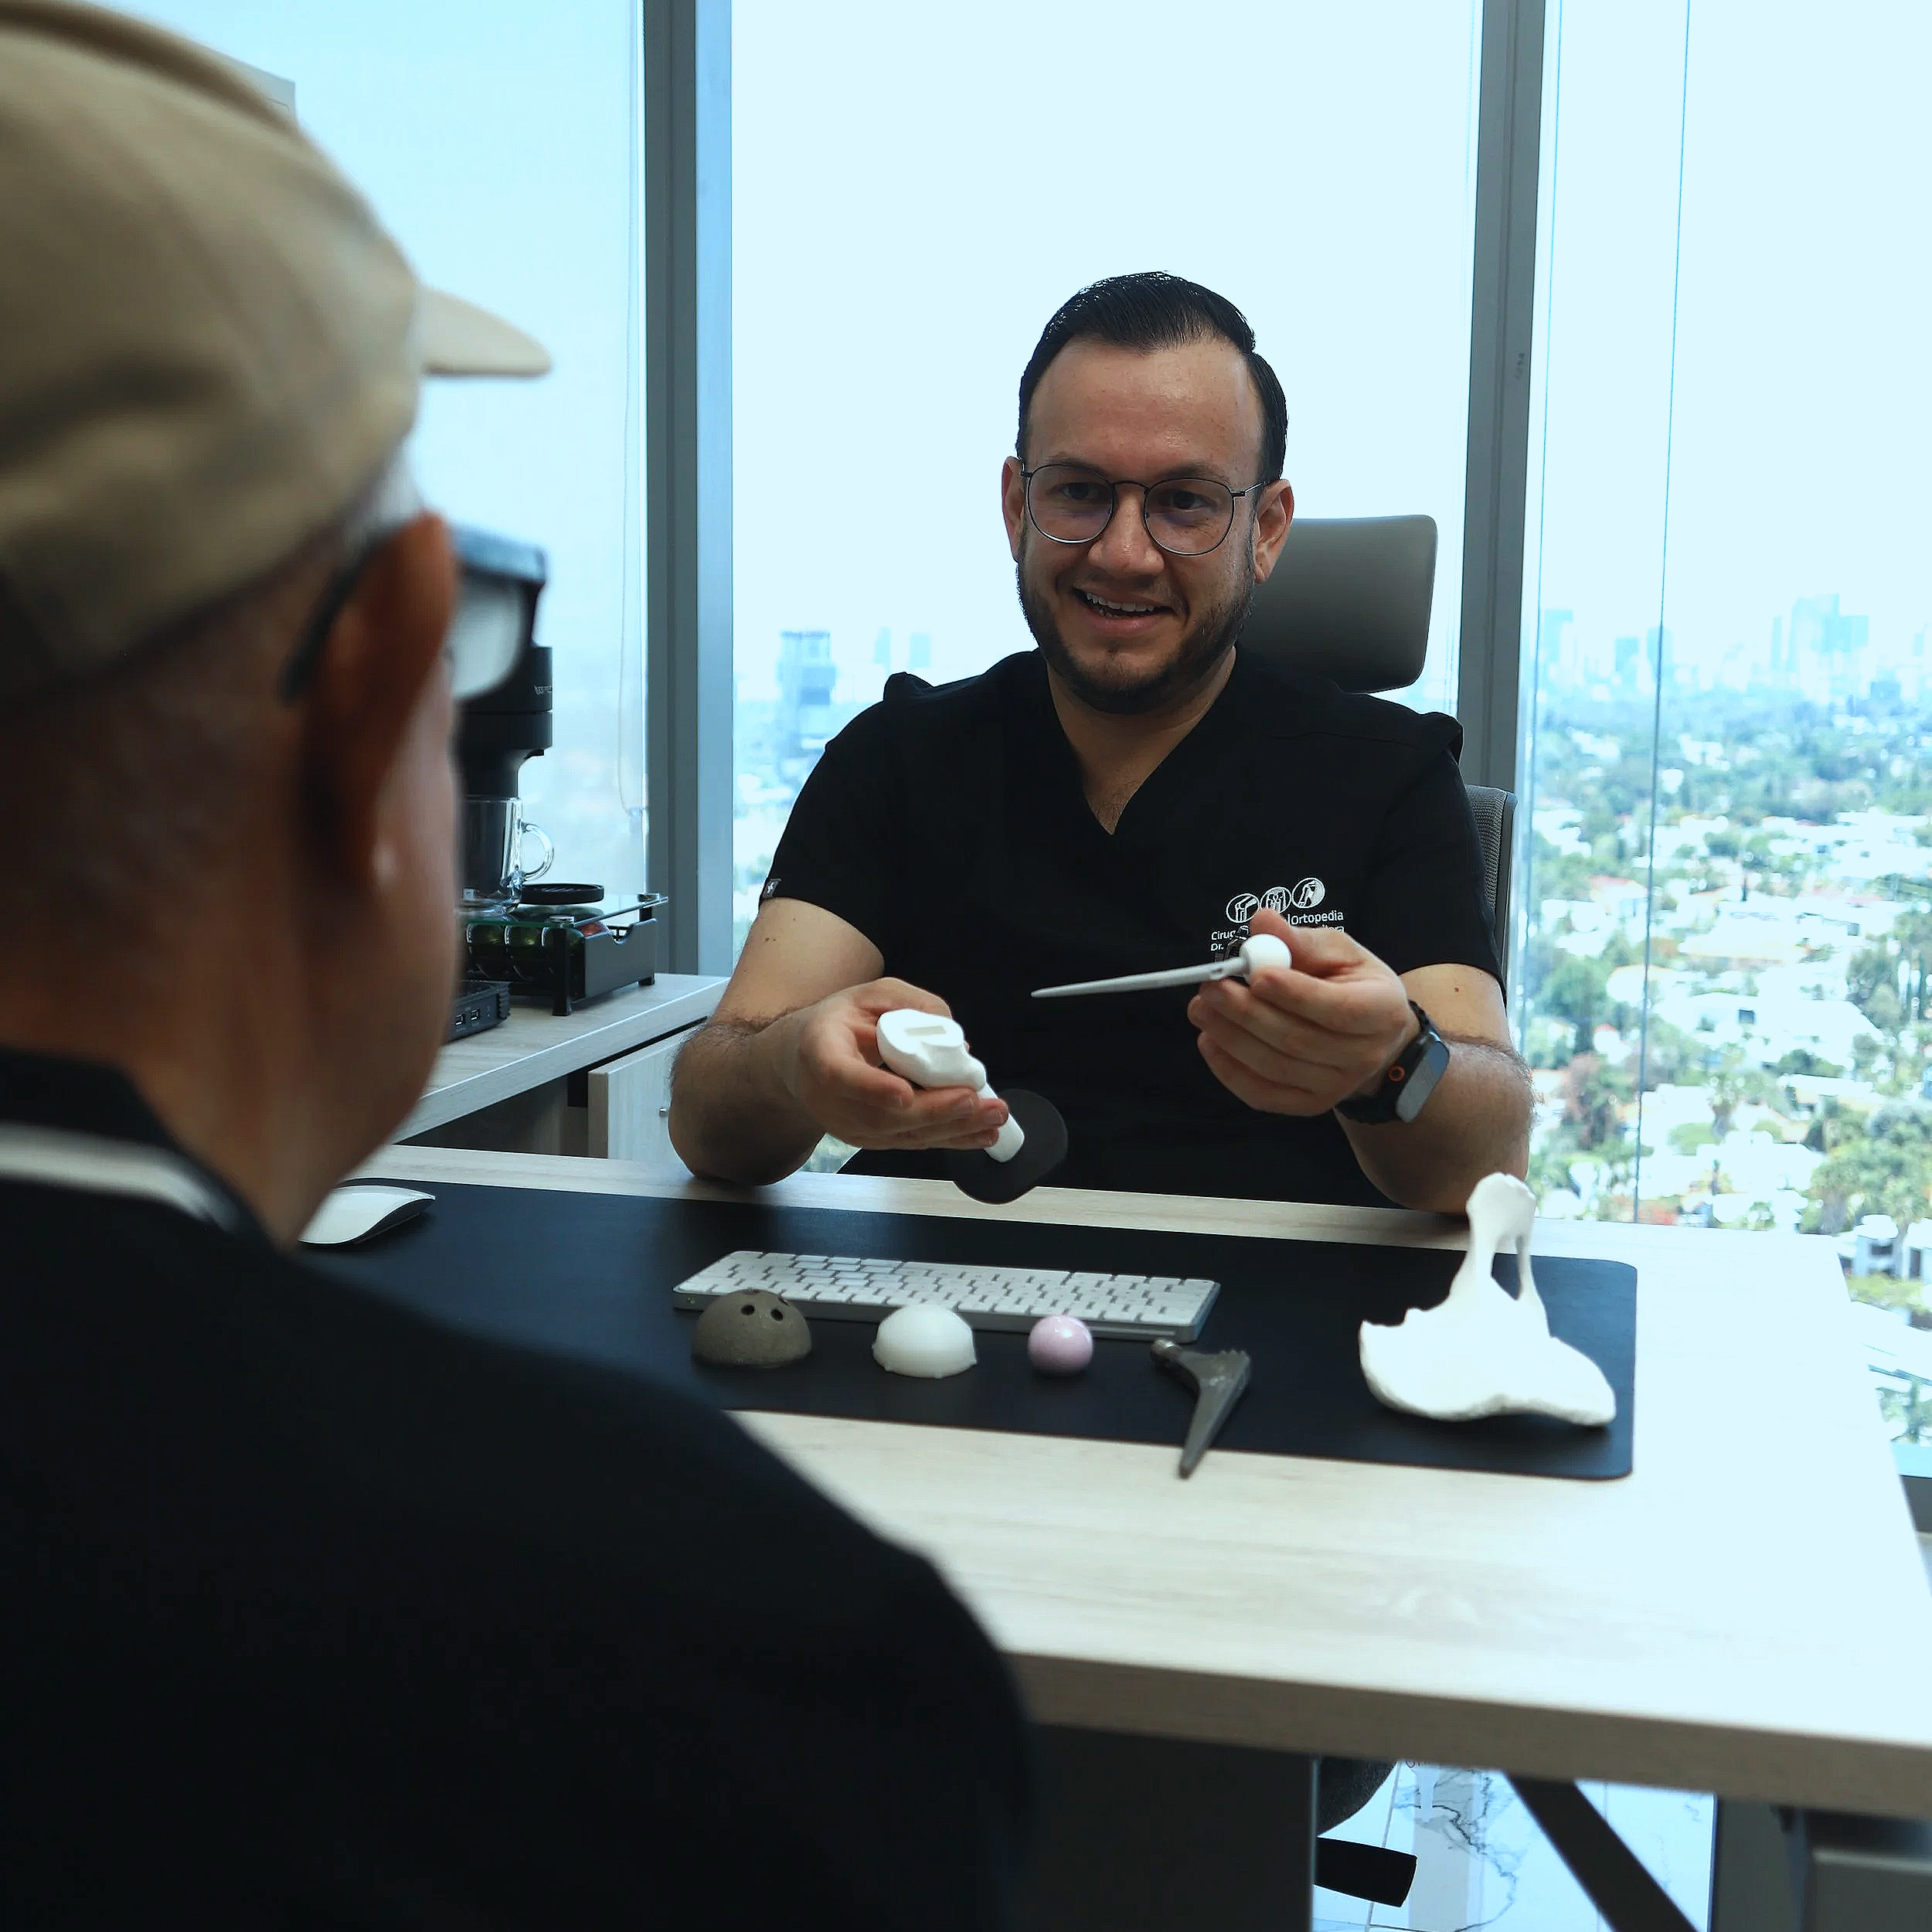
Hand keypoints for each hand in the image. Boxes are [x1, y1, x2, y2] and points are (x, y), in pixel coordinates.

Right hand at [775, 979, 1008, 1150]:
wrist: (804, 1060)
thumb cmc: (840, 1022)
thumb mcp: (872, 995)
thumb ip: (912, 1005)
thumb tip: (956, 1043)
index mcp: (820, 1052)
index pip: (840, 1076)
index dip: (872, 1088)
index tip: (904, 1093)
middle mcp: (830, 1099)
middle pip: (881, 1115)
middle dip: (934, 1110)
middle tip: (974, 1100)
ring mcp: (850, 1126)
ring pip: (902, 1134)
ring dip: (952, 1129)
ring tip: (992, 1117)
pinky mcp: (872, 1139)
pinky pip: (912, 1141)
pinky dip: (951, 1138)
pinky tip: (982, 1134)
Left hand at [1187, 912, 1416, 1116]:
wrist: (1374, 1037)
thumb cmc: (1353, 984)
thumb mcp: (1340, 952)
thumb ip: (1302, 941)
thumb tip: (1263, 923)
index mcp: (1381, 1011)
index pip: (1338, 1010)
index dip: (1295, 994)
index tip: (1256, 975)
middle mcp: (1364, 1056)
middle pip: (1298, 1040)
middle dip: (1247, 1012)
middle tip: (1210, 987)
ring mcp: (1337, 1087)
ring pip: (1275, 1067)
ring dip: (1230, 1038)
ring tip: (1202, 1009)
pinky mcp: (1310, 1104)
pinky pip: (1264, 1095)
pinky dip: (1230, 1070)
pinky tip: (1209, 1041)